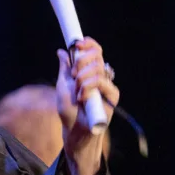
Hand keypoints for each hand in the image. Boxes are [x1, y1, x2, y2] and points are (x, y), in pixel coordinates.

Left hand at [56, 37, 118, 174]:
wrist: (73, 131)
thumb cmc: (68, 111)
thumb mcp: (62, 87)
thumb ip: (64, 69)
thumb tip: (61, 51)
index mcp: (88, 72)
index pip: (94, 51)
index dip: (88, 44)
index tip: (78, 43)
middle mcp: (100, 76)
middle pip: (98, 56)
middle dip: (82, 61)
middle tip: (73, 73)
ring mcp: (107, 86)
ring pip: (100, 68)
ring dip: (84, 76)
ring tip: (77, 89)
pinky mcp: (112, 97)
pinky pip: (104, 83)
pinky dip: (90, 87)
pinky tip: (82, 96)